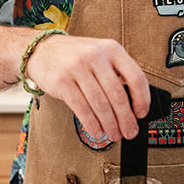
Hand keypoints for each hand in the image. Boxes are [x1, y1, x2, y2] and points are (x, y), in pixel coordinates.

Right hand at [24, 34, 149, 140]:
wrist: (42, 49)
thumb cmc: (76, 56)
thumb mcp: (100, 54)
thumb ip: (117, 73)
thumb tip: (133, 106)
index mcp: (111, 49)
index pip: (135, 77)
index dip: (142, 99)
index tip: (141, 113)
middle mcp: (95, 56)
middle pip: (117, 95)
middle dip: (126, 119)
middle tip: (129, 132)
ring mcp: (77, 68)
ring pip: (100, 104)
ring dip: (110, 125)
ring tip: (114, 134)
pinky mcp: (62, 81)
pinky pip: (82, 109)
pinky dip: (92, 124)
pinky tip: (97, 131)